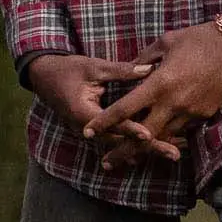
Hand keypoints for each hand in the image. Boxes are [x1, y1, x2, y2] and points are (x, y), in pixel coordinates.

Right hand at [24, 54, 166, 159]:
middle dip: (149, 148)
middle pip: (122, 142)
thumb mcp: (93, 67)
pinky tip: (164, 144)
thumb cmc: (68, 69)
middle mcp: (88, 129)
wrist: (45, 79)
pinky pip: (121, 141)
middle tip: (174, 154)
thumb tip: (149, 68)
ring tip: (176, 153)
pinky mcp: (99, 132)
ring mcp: (93, 134)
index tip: (148, 135)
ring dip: (149, 150)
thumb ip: (121, 70)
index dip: (130, 129)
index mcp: (83, 112)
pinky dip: (141, 144)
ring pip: (123, 146)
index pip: (111, 125)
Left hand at [93, 19, 221, 155]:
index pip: (125, 109)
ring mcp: (190, 112)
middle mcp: (173, 103)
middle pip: (143, 135)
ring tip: (129, 159)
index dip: (105, 122)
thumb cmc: (198, 39)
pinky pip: (181, 131)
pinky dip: (168, 138)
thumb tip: (131, 69)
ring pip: (163, 137)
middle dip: (123, 151)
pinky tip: (158, 145)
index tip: (89, 131)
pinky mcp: (204, 115)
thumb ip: (144, 59)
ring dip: (145, 149)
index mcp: (159, 84)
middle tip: (106, 162)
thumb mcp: (166, 42)